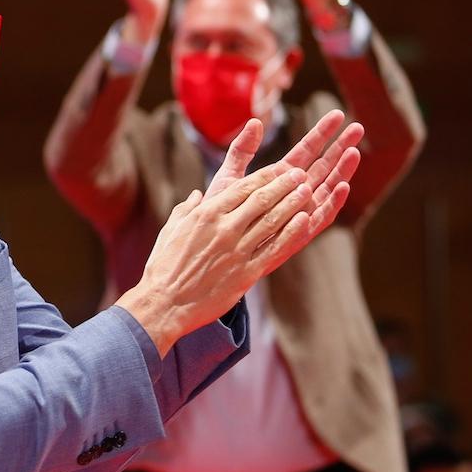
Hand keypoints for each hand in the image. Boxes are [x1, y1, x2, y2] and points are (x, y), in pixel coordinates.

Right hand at [118, 112, 361, 354]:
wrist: (165, 303)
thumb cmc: (163, 266)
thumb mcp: (170, 230)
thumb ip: (187, 209)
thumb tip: (198, 195)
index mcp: (206, 214)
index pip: (243, 188)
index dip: (267, 176)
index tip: (281, 168)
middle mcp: (225, 228)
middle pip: (263, 199)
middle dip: (285, 184)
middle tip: (301, 174)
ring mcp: (238, 250)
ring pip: (272, 220)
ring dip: (293, 203)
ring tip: (308, 191)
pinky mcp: (247, 273)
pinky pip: (274, 249)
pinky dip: (291, 232)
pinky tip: (305, 221)